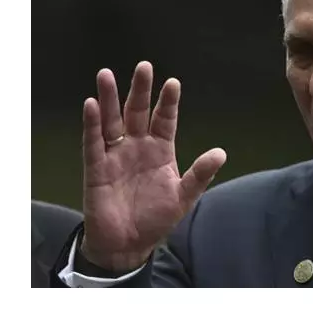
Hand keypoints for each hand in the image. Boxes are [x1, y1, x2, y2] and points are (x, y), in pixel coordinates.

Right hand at [79, 61, 226, 271]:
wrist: (128, 245)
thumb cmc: (156, 218)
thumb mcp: (183, 196)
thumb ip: (199, 174)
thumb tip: (221, 153)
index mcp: (160, 151)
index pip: (165, 120)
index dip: (168, 102)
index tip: (173, 83)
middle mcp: (137, 147)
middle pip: (137, 112)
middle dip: (139, 90)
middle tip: (143, 66)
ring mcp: (116, 155)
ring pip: (111, 121)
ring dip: (110, 99)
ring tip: (106, 75)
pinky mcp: (97, 168)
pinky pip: (93, 143)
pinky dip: (92, 124)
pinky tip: (92, 105)